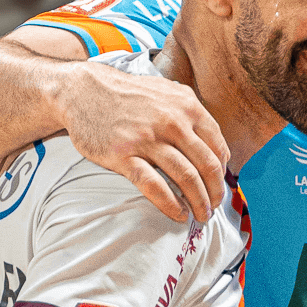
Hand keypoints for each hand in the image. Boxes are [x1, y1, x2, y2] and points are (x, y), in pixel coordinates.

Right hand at [56, 58, 229, 221]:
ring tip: (201, 215)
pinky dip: (170, 204)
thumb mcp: (168, 92)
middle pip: (207, 165)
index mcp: (187, 107)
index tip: (220, 185)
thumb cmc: (129, 95)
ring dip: (199, 202)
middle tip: (215, 206)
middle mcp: (172, 123)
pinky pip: (154, 186)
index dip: (223, 171)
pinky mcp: (123, 155)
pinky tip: (178, 214)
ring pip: (186, 177)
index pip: (218, 147)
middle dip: (215, 191)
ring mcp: (148, 139)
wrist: (83, 90)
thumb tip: (218, 146)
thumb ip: (193, 113)